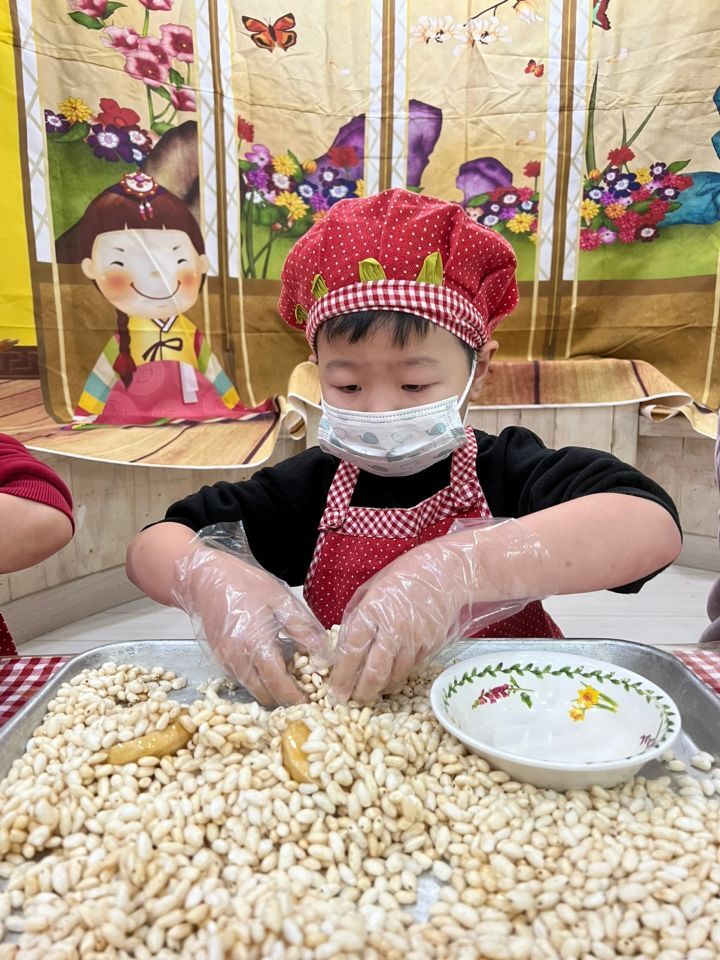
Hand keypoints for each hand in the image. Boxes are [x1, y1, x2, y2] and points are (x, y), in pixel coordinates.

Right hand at [175, 547, 329, 706]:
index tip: (311, 703)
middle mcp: (237, 658)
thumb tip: (322, 654)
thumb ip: (303, 629)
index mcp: (255, 643)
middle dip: (285, 698)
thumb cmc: (245, 584)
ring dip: (271, 689)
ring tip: (289, 672)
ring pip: (252, 689)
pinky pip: (242, 679)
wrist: (206, 578)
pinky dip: (258, 679)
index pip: (278, 684)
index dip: (295, 698)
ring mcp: (225, 661)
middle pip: (264, 694)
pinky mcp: (220, 659)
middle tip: (304, 690)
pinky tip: (270, 661)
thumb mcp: (281, 600)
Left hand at [329, 541, 473, 703]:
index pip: (352, 652)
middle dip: (361, 693)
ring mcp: (414, 640)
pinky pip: (412, 669)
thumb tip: (343, 647)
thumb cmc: (404, 577)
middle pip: (374, 673)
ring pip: (395, 676)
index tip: (335, 691)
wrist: (446, 572)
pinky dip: (400, 676)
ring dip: (381, 688)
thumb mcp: (371, 590)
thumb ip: (357, 617)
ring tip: (372, 691)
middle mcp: (393, 629)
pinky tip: (393, 675)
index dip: (342, 676)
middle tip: (353, 700)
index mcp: (372, 611)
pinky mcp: (430, 646)